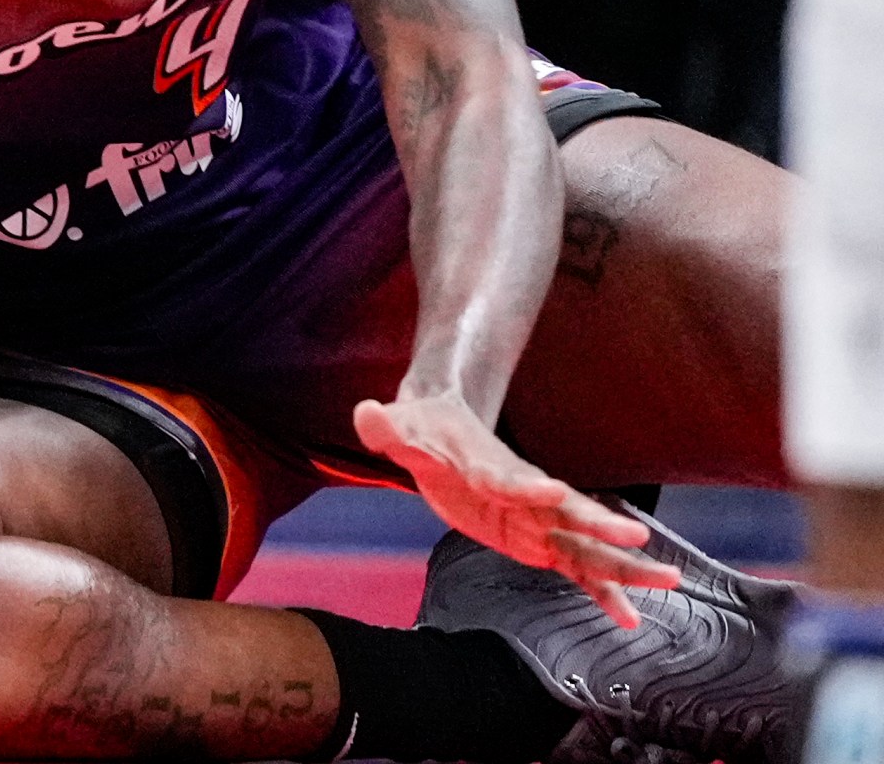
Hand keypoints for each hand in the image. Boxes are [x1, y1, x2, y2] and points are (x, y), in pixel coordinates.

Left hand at [355, 394, 680, 627]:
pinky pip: (577, 570)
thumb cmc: (420, 432)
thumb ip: (384, 429)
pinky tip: (630, 620)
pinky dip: (602, 593)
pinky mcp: (539, 541)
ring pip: (586, 546)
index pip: (510, 479)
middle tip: (638, 540)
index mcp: (490, 468)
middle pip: (567, 512)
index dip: (528, 487)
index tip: (554, 491)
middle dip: (600, 526)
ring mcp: (538, 521)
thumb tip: (365, 413)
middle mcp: (526, 495)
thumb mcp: (398, 431)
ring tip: (668, 582)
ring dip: (623, 565)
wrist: (443, 430)